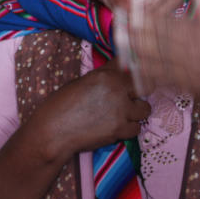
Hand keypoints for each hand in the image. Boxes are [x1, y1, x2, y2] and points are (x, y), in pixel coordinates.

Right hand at [35, 59, 150, 153]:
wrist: (53, 132)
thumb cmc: (61, 105)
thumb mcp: (81, 82)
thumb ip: (104, 76)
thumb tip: (119, 68)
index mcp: (106, 75)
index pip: (133, 67)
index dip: (135, 74)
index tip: (134, 78)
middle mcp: (117, 90)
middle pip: (146, 86)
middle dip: (141, 92)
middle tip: (132, 98)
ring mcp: (120, 110)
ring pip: (145, 109)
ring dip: (137, 112)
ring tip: (124, 115)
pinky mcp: (119, 129)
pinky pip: (136, 128)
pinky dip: (129, 129)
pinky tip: (118, 127)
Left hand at [122, 0, 199, 100]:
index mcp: (197, 32)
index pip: (166, 21)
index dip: (146, 15)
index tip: (132, 7)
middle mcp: (189, 50)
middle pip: (155, 40)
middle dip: (134, 32)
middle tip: (117, 23)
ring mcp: (186, 69)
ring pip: (154, 59)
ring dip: (135, 51)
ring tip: (119, 43)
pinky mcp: (185, 84)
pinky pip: (161, 78)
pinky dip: (146, 73)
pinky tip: (133, 67)